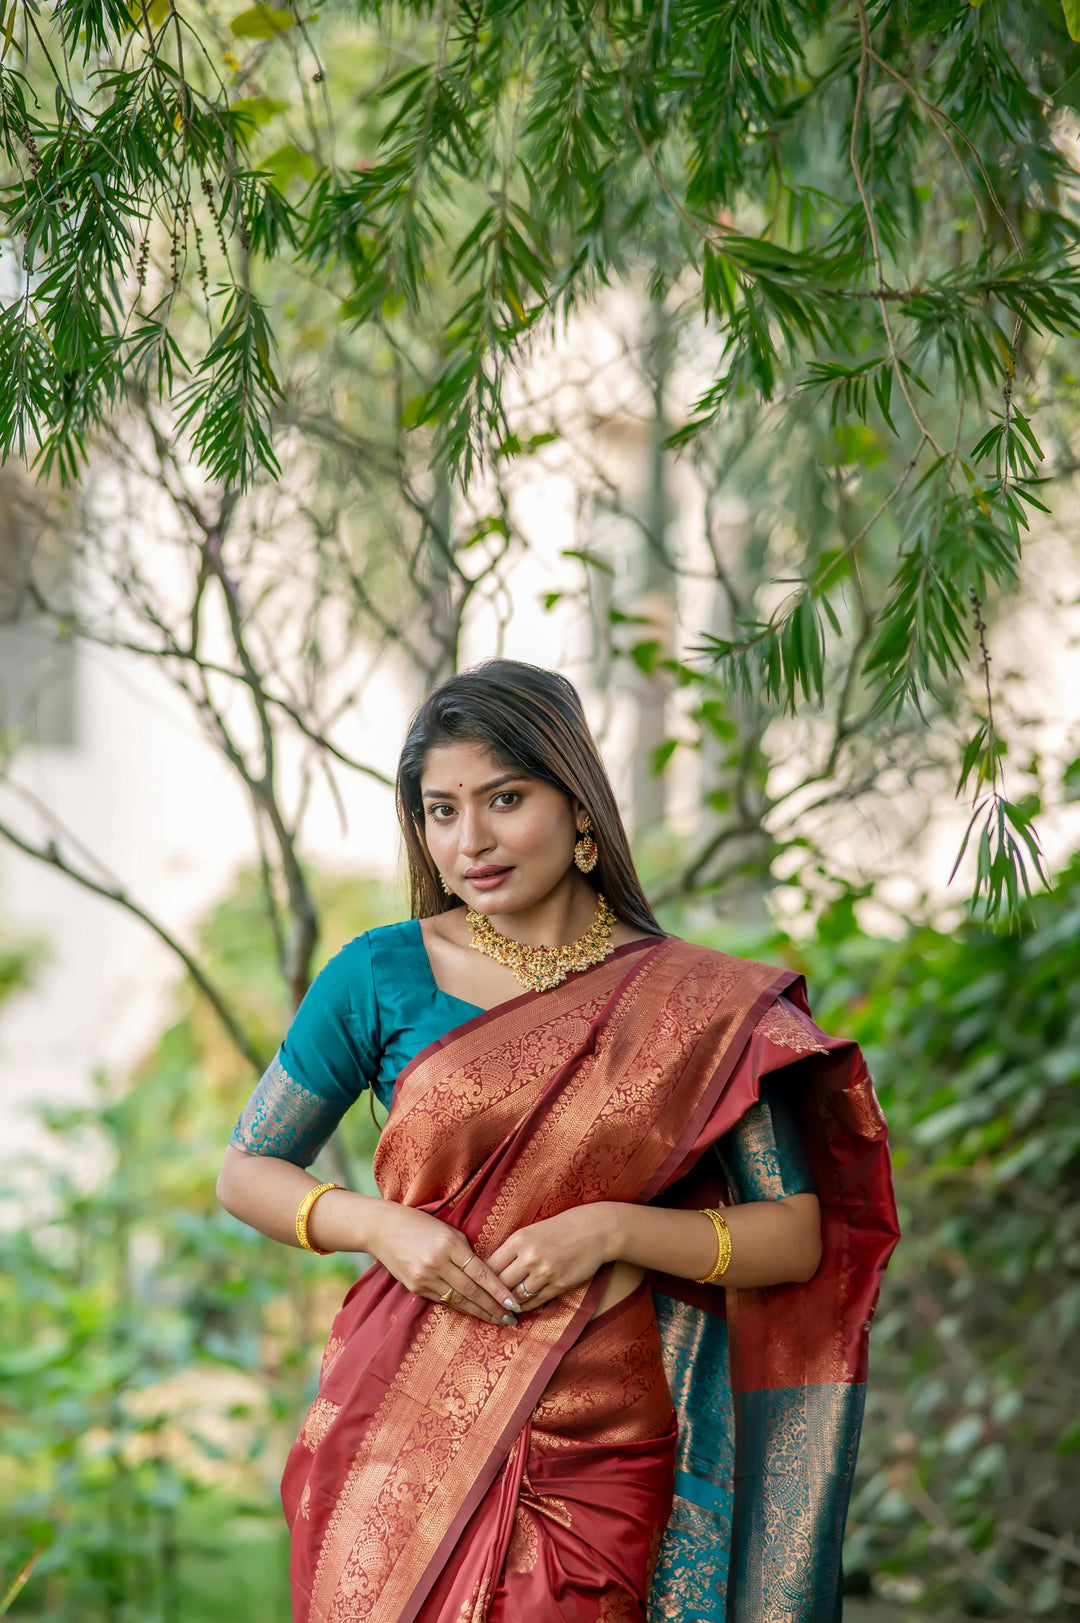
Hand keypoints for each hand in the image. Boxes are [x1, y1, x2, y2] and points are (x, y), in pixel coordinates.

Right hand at [371, 1203, 521, 1325]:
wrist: (382, 1229)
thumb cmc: (419, 1224)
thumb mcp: (447, 1229)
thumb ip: (465, 1250)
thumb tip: (484, 1273)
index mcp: (449, 1244)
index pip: (480, 1273)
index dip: (499, 1291)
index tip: (514, 1303)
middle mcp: (437, 1263)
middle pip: (471, 1291)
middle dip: (493, 1307)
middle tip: (511, 1319)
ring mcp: (424, 1277)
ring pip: (458, 1300)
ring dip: (479, 1312)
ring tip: (496, 1320)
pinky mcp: (415, 1287)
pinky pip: (442, 1300)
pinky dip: (460, 1307)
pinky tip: (473, 1312)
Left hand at [486, 1204, 614, 1312]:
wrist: (595, 1231)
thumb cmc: (562, 1227)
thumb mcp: (532, 1230)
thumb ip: (513, 1248)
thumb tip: (493, 1268)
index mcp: (519, 1240)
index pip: (490, 1265)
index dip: (482, 1277)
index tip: (479, 1284)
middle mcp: (529, 1257)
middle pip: (500, 1283)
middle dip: (493, 1293)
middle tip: (486, 1300)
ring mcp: (544, 1273)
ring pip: (516, 1296)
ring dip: (508, 1302)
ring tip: (502, 1306)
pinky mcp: (558, 1286)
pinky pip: (534, 1302)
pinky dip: (525, 1306)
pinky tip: (520, 1306)